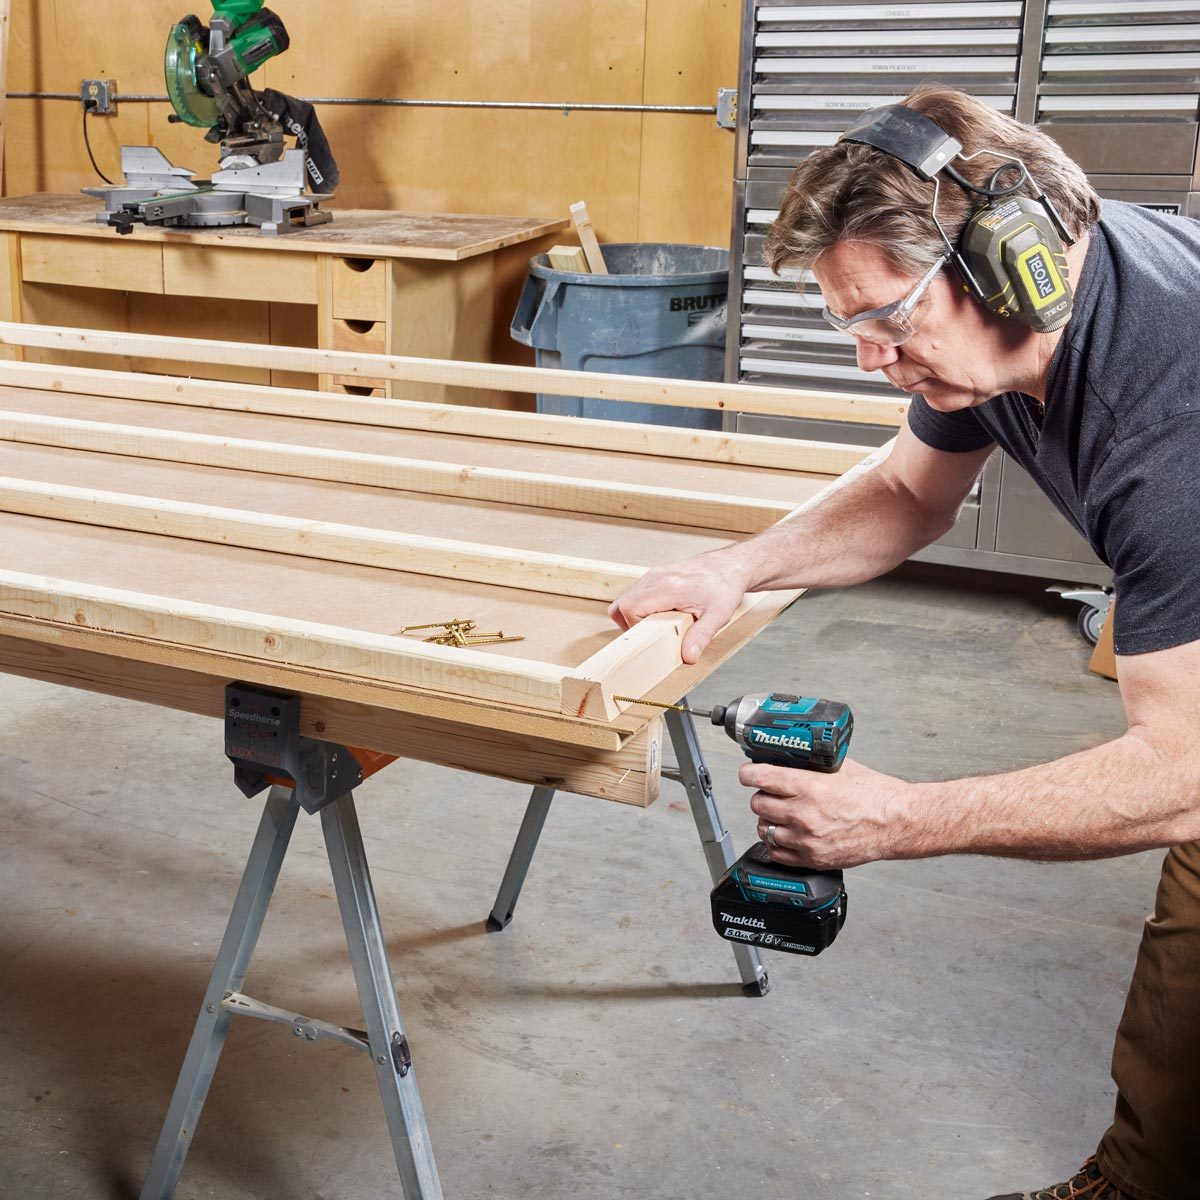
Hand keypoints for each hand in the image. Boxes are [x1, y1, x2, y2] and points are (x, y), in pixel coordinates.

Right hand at [608, 550, 749, 663]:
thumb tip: (688, 656)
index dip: (634, 627)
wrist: (730, 565)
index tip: (649, 636)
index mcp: (669, 587)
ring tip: (654, 626)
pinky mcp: (656, 574)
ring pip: (626, 597)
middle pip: (621, 603)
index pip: (630, 608)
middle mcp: (657, 578)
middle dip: (629, 625)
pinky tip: (659, 615)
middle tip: (649, 635)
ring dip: (633, 615)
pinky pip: (636, 592)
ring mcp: (654, 574)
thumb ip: (701, 637)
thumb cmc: (725, 586)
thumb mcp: (717, 615)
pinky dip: (639, 606)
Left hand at [743, 758, 912, 868]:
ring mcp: (807, 839)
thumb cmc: (875, 795)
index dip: (749, 774)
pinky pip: (778, 853)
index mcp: (809, 787)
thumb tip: (788, 758)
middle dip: (761, 796)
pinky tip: (786, 835)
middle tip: (769, 793)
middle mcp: (804, 814)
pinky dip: (777, 843)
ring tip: (779, 815)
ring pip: (765, 829)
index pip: (761, 778)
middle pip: (758, 804)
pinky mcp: (813, 858)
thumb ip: (811, 765)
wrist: (896, 823)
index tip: (748, 773)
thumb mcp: (840, 767)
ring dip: (768, 820)